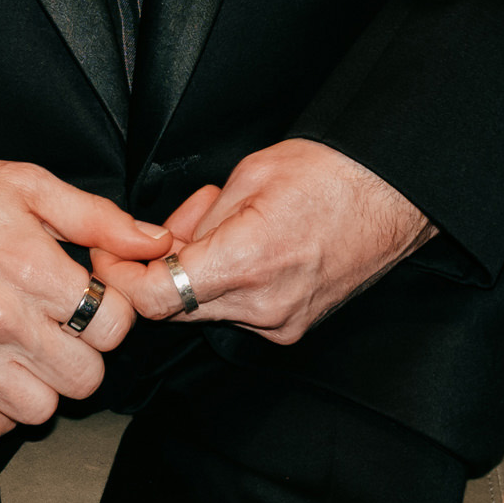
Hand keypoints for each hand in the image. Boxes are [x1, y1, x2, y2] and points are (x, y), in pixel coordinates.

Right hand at [0, 145, 170, 449]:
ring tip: (26, 352)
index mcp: (27, 265)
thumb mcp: (28, 183)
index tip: (93, 302)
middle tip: (62, 328)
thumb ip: (97, 219)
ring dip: (41, 387)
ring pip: (37, 412)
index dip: (113, 314)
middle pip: (83, 378)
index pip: (110, 327)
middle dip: (83, 354)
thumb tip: (154, 242)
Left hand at [103, 139, 435, 346]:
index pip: (156, 297)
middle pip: (173, 307)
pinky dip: (224, 283)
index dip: (120, 278)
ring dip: (192, 273)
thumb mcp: (247, 175)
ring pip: (202, 310)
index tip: (109, 255)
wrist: (394, 196)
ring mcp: (281, 323)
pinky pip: (235, 311)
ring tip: (223, 223)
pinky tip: (244, 246)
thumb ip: (195, 220)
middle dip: (156, 268)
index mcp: (248, 261)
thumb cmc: (331, 174)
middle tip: (165, 227)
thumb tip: (161, 244)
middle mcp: (264, 306)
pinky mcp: (292, 328)